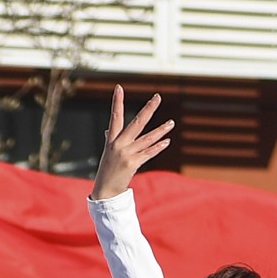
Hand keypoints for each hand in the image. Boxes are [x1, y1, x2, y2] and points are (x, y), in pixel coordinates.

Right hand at [90, 87, 172, 202]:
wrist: (105, 190)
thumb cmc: (107, 170)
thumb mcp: (108, 153)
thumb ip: (110, 139)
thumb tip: (108, 130)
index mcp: (112, 139)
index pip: (115, 116)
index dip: (117, 101)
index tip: (119, 87)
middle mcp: (119, 144)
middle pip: (137, 122)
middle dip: (148, 109)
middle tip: (158, 97)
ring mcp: (126, 153)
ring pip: (147, 138)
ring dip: (161, 130)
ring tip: (171, 123)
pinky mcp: (133, 163)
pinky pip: (149, 153)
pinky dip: (158, 147)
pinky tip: (167, 141)